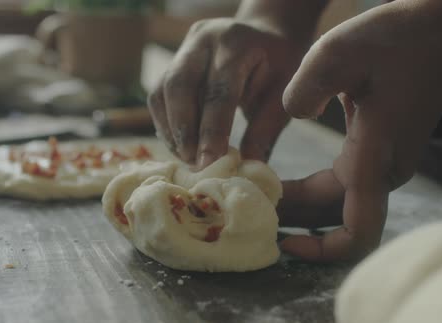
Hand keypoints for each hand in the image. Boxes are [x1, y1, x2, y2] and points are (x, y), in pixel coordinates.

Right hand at [148, 18, 307, 166]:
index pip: (219, 90)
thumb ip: (265, 130)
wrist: (265, 35)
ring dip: (172, 130)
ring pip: (163, 91)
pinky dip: (168, 124)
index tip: (209, 162)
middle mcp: (204, 40)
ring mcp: (185, 48)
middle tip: (194, 163)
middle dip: (183, 130)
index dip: (212, 129)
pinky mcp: (173, 61)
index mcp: (236, 44)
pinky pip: (159, 95)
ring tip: (188, 158)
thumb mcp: (282, 95)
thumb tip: (247, 169)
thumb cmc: (278, 67)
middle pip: (179, 86)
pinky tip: (182, 145)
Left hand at [279, 1, 441, 260]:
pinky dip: (309, 194)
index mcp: (374, 159)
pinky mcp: (381, 154)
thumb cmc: (396, 41)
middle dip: (292, 223)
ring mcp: (384, 165)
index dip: (321, 251)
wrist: (441, 35)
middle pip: (334, 221)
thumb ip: (308, 85)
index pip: (356, 233)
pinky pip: (341, 188)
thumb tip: (294, 114)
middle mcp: (383, 172)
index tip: (285, 244)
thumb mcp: (340, 53)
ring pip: (335, 206)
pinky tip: (280, 184)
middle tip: (248, 212)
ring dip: (299, 210)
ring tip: (257, 201)